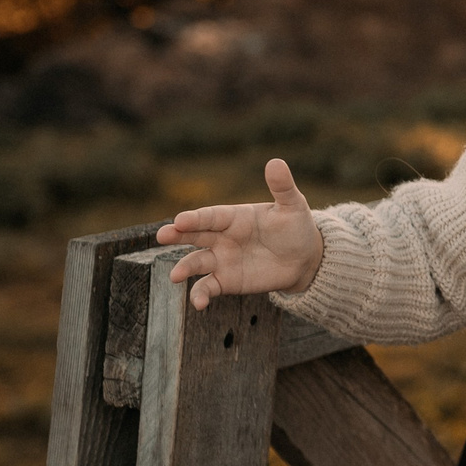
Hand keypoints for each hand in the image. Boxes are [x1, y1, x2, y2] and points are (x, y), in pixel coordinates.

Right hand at [159, 159, 325, 309]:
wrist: (304, 259)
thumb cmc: (295, 227)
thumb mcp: (292, 206)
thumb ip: (282, 187)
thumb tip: (275, 162)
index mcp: (234, 216)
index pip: (211, 216)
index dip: (196, 218)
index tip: (180, 219)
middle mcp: (222, 237)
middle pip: (195, 235)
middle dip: (177, 235)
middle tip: (162, 235)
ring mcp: (222, 259)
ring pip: (197, 262)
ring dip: (185, 268)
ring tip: (175, 276)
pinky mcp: (227, 280)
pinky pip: (208, 287)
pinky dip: (200, 294)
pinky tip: (198, 304)